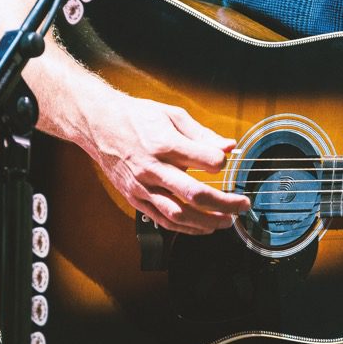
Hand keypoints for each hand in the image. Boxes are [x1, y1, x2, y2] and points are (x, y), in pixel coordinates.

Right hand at [80, 87, 249, 234]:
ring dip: (206, 222)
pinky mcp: (135, 198)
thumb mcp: (172, 115)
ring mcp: (143, 187)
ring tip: (226, 222)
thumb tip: (228, 146)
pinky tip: (201, 227)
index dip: (221, 163)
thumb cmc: (137, 117)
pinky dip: (184, 228)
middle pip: (194, 194)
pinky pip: (162, 219)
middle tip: (242, 205)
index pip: (204, 160)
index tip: (228, 162)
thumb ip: (202, 134)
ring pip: (178, 214)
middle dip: (224, 203)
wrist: (99, 125)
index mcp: (165, 144)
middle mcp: (153, 169)